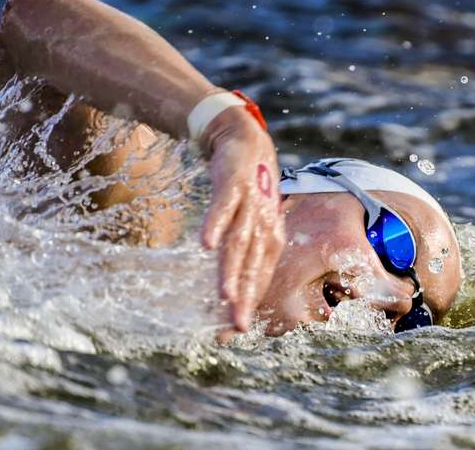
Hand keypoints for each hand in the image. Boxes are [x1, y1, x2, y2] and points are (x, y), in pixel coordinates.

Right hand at [199, 106, 285, 333]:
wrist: (245, 142)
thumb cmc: (246, 192)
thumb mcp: (249, 225)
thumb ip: (238, 255)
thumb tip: (225, 292)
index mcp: (270, 240)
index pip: (259, 279)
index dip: (247, 306)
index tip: (232, 334)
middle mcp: (264, 226)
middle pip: (252, 267)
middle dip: (245, 299)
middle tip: (236, 328)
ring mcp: (250, 205)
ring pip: (239, 243)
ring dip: (231, 270)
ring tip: (223, 297)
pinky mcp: (234, 185)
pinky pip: (223, 208)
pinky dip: (215, 225)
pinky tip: (204, 244)